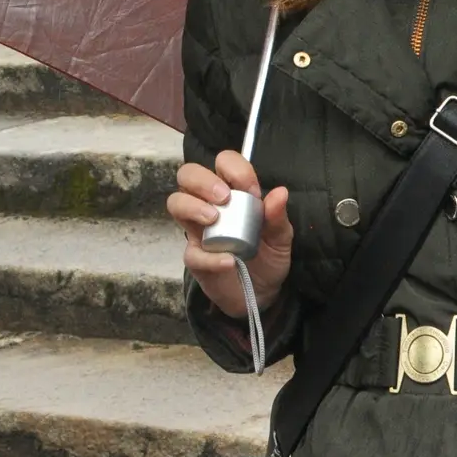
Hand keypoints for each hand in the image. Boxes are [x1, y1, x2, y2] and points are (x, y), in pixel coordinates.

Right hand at [168, 151, 293, 319]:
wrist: (261, 293)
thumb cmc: (267, 257)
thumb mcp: (280, 237)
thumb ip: (278, 216)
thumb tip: (280, 192)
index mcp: (232, 193)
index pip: (222, 163)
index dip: (234, 169)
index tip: (251, 190)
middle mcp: (209, 205)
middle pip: (188, 174)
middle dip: (203, 180)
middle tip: (223, 198)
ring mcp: (198, 230)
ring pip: (176, 202)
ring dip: (193, 206)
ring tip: (214, 219)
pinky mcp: (195, 259)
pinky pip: (192, 252)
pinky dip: (210, 256)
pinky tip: (229, 260)